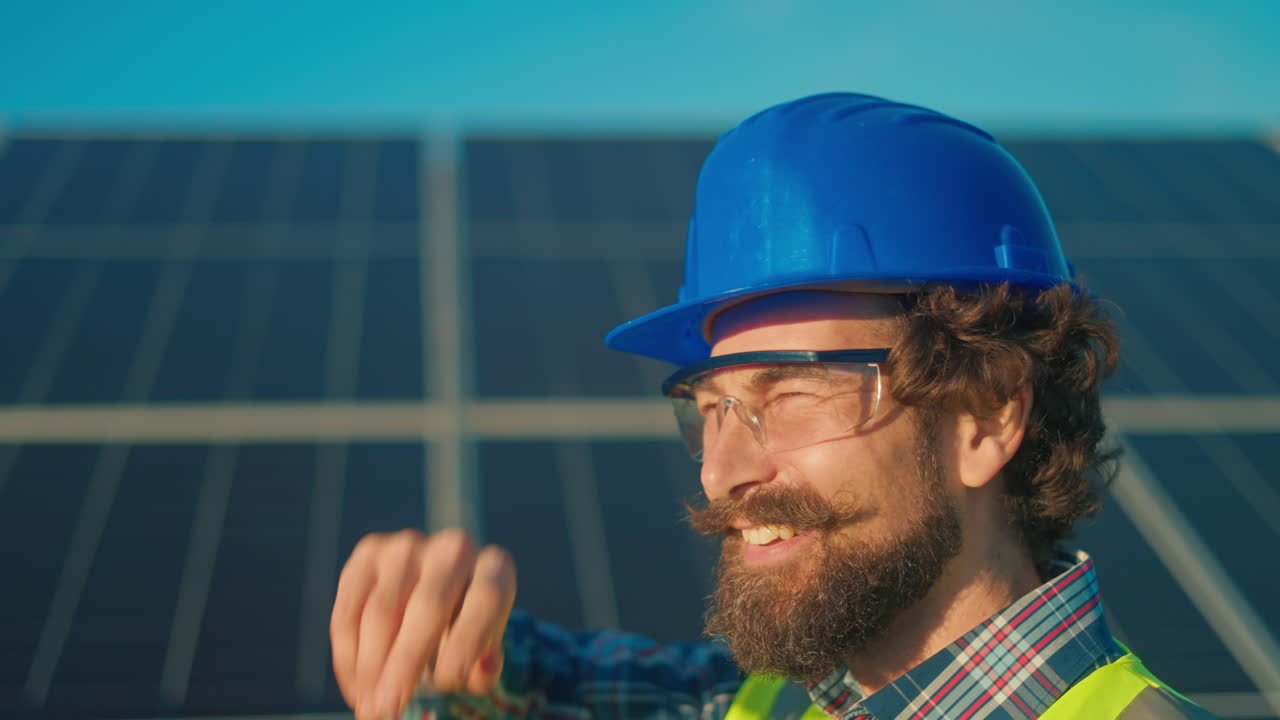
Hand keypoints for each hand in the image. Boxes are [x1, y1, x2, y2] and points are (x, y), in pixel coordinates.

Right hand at [330, 528, 516, 719]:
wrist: (435, 593)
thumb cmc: (464, 631)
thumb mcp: (483, 651)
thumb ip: (485, 665)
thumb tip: (480, 669)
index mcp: (494, 568)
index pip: (486, 599)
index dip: (468, 638)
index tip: (447, 680)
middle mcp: (453, 548)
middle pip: (429, 605)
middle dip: (405, 662)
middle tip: (388, 708)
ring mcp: (408, 546)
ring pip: (382, 610)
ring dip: (370, 666)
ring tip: (369, 707)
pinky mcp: (369, 552)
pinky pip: (350, 609)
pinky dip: (348, 654)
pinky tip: (356, 686)